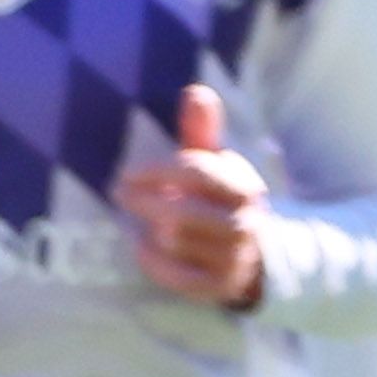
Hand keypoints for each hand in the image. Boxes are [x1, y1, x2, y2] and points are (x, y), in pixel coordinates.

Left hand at [117, 83, 269, 309]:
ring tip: (142, 220)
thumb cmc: (221, 198)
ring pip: (176, 242)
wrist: (257, 251)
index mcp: (243, 185)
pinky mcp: (220, 286)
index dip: (157, 171)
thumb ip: (203, 130)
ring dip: (150, 231)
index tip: (127, 173)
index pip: (197, 172)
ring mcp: (234, 256)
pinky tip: (143, 248)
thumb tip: (195, 90)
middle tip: (119, 192)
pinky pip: (177, 277)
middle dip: (144, 201)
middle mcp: (243, 221)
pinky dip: (154, 263)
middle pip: (181, 211)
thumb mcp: (216, 163)